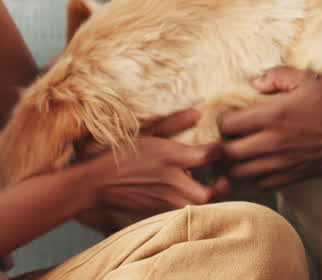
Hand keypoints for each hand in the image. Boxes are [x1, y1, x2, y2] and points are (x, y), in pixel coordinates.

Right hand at [80, 109, 223, 215]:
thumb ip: (174, 122)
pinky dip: (192, 206)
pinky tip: (190, 195)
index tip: (219, 147)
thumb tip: (199, 109)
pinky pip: (183, 211)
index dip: (220, 151)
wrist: (97, 182)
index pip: (208, 155)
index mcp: (169, 156)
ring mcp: (165, 198)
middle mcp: (171, 180)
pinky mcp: (159, 210)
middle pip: (208, 194)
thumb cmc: (121, 152)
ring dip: (210, 200)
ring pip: (198, 208)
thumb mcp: (147, 131)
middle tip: (224, 178)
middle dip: (222, 188)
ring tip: (211, 189)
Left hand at [218, 67, 321, 189]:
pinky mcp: (291, 177)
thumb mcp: (309, 78)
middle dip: (219, 145)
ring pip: (239, 173)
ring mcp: (280, 163)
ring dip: (231, 164)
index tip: (226, 114)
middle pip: (226, 153)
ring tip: (234, 153)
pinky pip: (259, 184)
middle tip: (224, 136)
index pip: (227, 124)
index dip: (220, 120)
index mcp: (272, 115)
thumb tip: (253, 81)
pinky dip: (250, 177)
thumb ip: (276, 75)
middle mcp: (271, 142)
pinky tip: (254, 165)